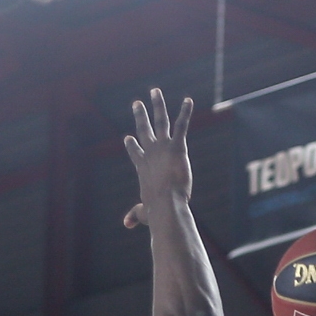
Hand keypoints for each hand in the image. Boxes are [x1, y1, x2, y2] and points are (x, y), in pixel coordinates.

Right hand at [123, 88, 193, 226]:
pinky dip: (185, 112)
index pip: (135, 153)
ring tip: (155, 91)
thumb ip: (136, 214)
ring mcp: (162, 148)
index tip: (128, 137)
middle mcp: (150, 153)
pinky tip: (188, 100)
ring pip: (159, 121)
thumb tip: (127, 224)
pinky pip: (181, 125)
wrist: (166, 204)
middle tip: (137, 103)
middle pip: (143, 130)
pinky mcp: (177, 147)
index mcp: (143, 168)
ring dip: (157, 105)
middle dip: (140, 115)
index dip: (132, 145)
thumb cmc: (156, 211)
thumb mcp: (144, 212)